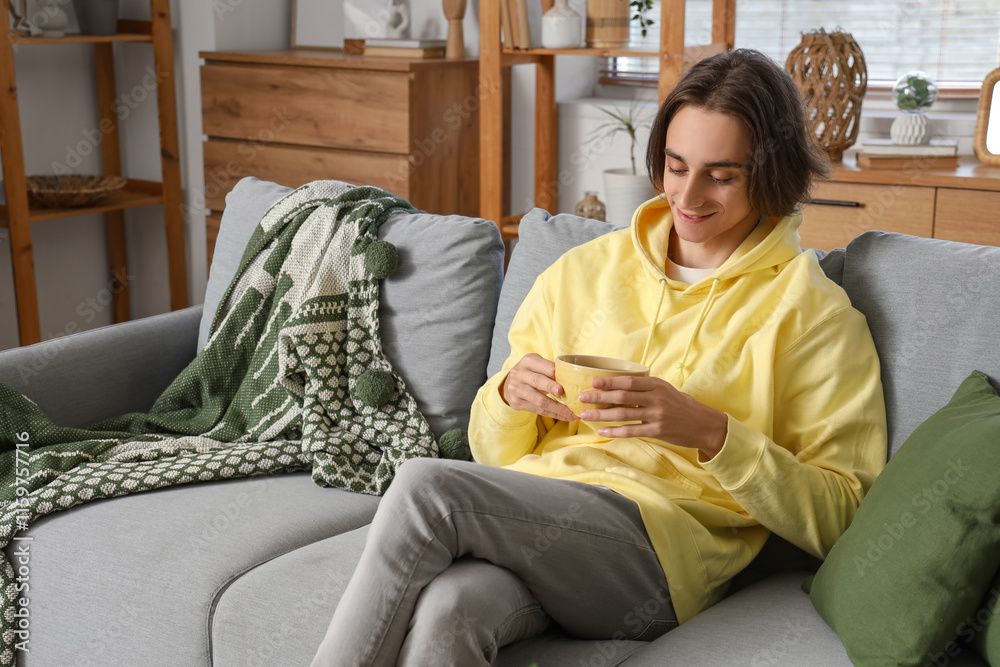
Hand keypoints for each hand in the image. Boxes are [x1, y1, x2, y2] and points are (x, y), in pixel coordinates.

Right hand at [499, 353, 577, 421]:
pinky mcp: (517, 402)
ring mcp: (516, 389)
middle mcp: (519, 374)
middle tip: (570, 397)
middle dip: (554, 389)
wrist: (509, 383)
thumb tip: (573, 382)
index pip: (547, 368)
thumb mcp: (538, 365)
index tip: (573, 383)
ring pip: (540, 400)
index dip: (559, 376)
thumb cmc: (531, 373)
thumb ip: (551, 370)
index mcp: (528, 361)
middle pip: (539, 382)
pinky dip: (553, 414)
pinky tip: (564, 416)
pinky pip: (538, 410)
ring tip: (572, 414)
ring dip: (558, 409)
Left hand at [578, 375, 727, 459]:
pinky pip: (631, 431)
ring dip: (602, 414)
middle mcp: (656, 398)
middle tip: (582, 398)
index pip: (628, 381)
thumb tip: (620, 385)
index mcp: (657, 385)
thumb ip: (646, 388)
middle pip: (622, 396)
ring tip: (586, 415)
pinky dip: (615, 431)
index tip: (593, 382)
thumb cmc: (682, 406)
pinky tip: (603, 431)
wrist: (704, 424)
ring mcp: (657, 415)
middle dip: (599, 397)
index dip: (609, 381)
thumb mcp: (666, 390)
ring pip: (623, 413)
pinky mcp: (657, 430)